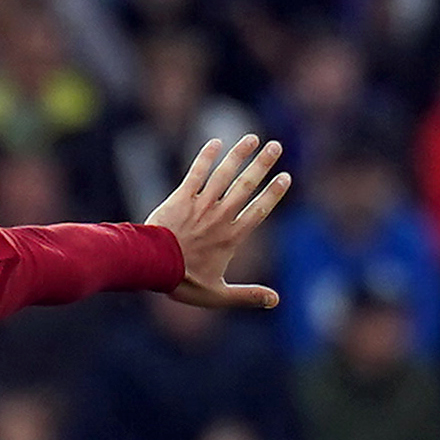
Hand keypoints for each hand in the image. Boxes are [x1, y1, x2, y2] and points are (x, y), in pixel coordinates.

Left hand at [148, 135, 289, 309]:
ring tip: (253, 138)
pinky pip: (195, 173)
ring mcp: (201, 205)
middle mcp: (221, 216)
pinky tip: (215, 143)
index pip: (259, 210)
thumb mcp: (218, 295)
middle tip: (276, 146)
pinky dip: (205, 158)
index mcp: (232, 237)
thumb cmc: (185, 283)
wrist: (154, 266)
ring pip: (224, 175)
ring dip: (239, 155)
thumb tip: (275, 301)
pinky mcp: (181, 198)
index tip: (286, 177)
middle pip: (246, 186)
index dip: (274, 193)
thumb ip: (248, 295)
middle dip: (263, 164)